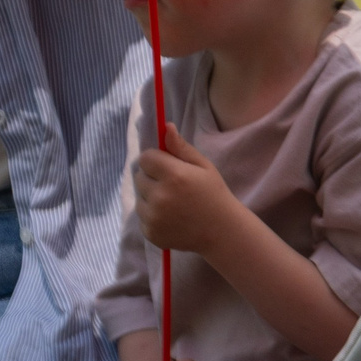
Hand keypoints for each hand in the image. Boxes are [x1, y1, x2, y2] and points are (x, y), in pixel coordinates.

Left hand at [132, 124, 240, 254]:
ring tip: (172, 202)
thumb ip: (181, 147)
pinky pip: (142, 216)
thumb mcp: (203, 166)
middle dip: (152, 177)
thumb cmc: (213, 193)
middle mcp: (160, 196)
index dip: (155, 159)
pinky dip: (151, 215)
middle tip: (172, 185)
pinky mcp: (150, 233)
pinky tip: (170, 217)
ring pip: (139, 197)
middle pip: (139, 177)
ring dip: (150, 197)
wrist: (221, 231)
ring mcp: (154, 217)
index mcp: (174, 175)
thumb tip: (166, 127)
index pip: (145, 158)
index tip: (167, 166)